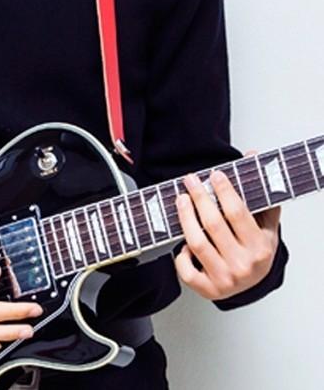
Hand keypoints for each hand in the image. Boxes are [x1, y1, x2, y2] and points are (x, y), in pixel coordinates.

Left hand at [174, 149, 281, 300]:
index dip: (224, 191)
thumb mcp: (266, 223)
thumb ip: (261, 191)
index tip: (214, 174)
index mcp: (261, 248)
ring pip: (197, 242)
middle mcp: (244, 266)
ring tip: (181, 199)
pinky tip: (182, 242)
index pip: (238, 213)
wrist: (254, 285)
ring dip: (185, 217)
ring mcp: (225, 279)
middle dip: (199, 197)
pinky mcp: (208, 290)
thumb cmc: (257, 249)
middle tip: (190, 180)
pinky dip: (181, 256)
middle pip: (213, 224)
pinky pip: (187, 271)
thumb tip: (251, 156)